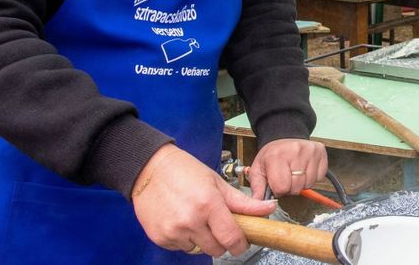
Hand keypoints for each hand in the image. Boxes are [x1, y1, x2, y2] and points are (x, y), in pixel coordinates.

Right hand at [131, 144, 276, 256]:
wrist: (149, 169)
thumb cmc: (185, 171)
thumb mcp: (217, 183)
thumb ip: (243, 202)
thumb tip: (269, 208)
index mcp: (209, 205)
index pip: (231, 238)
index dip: (240, 244)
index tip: (242, 242)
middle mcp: (190, 221)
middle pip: (216, 249)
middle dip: (222, 241)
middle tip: (218, 226)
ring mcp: (173, 231)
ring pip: (198, 250)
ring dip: (201, 240)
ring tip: (196, 218)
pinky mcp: (160, 237)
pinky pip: (180, 247)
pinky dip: (184, 239)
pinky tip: (182, 220)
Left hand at [246, 138, 328, 199]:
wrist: (284, 138)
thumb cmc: (271, 156)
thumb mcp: (258, 170)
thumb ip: (257, 188)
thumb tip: (258, 206)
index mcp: (276, 156)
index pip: (282, 187)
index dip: (278, 190)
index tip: (276, 183)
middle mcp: (295, 151)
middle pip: (297, 187)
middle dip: (290, 188)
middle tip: (286, 177)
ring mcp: (310, 150)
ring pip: (309, 184)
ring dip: (301, 183)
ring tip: (295, 173)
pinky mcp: (321, 152)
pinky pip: (319, 177)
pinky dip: (312, 177)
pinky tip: (305, 169)